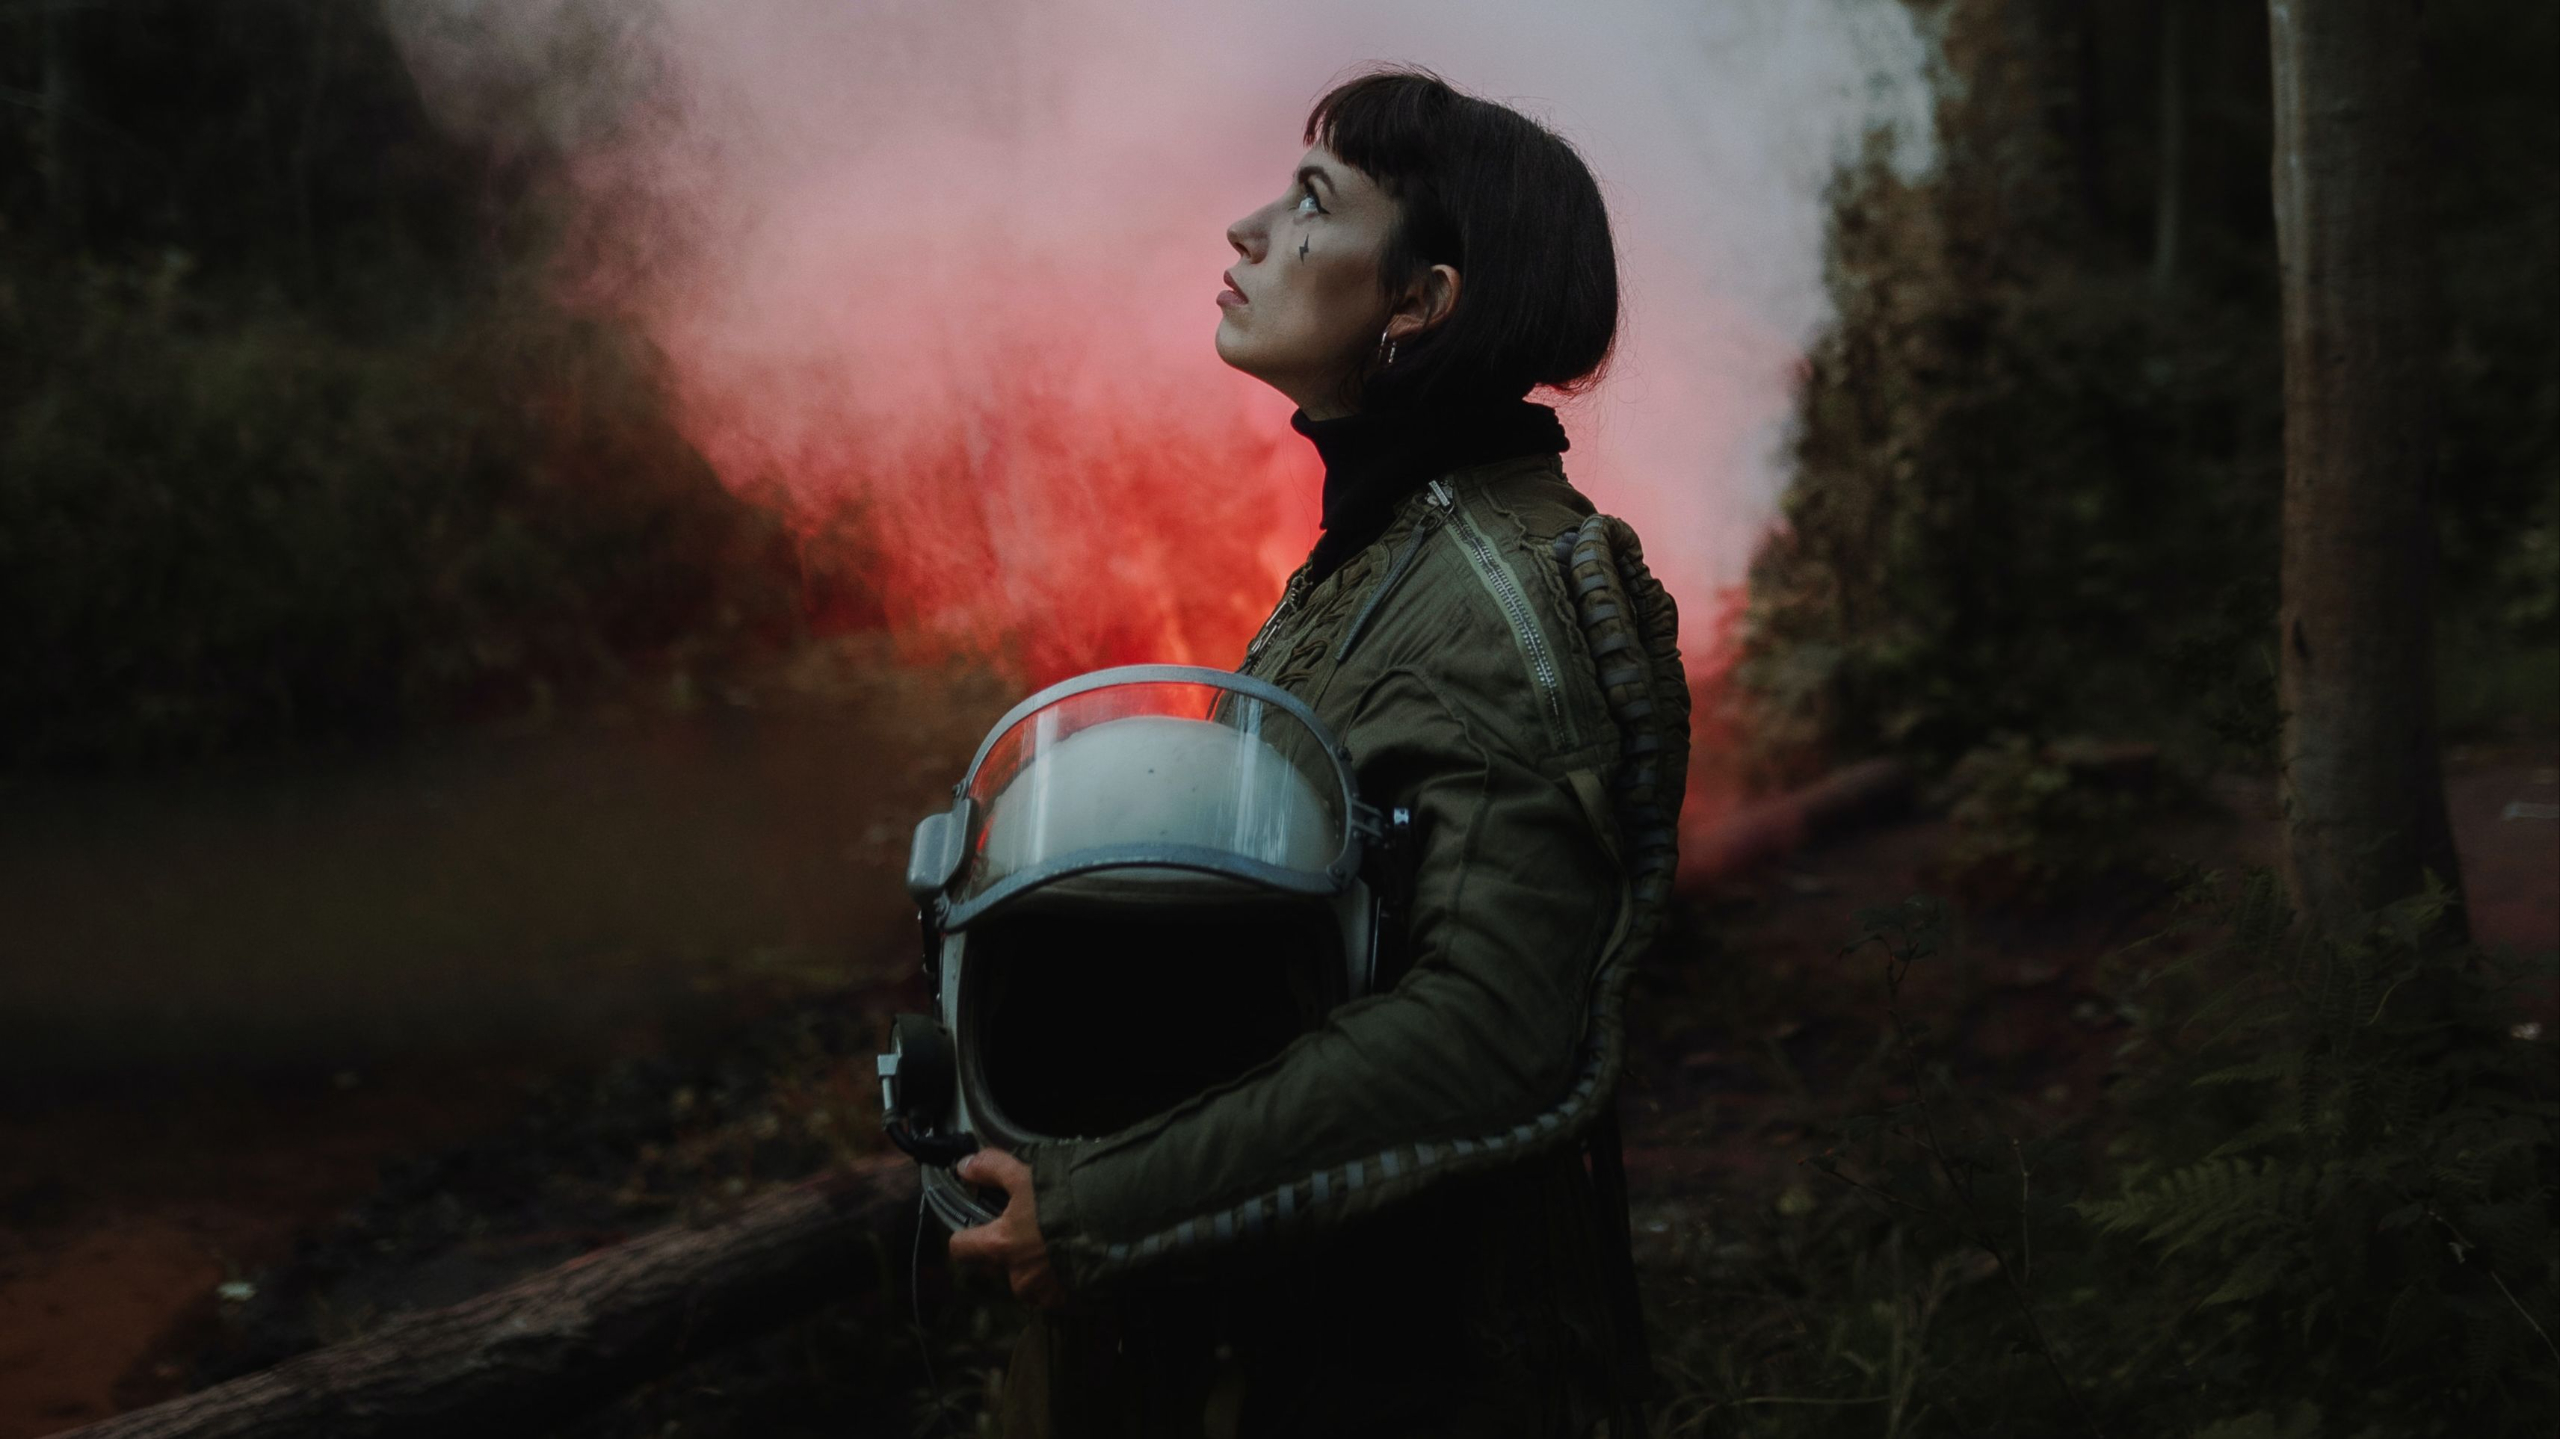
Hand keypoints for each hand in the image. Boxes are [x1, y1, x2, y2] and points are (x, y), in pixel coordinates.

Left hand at [946, 1148, 1065, 1307]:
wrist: (1117, 1225)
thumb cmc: (1064, 1198)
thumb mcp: (1025, 1175)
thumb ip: (992, 1169)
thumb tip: (965, 1166)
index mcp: (1000, 1246)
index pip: (961, 1249)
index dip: (964, 1236)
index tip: (974, 1227)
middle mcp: (1018, 1276)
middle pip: (997, 1266)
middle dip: (1006, 1251)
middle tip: (1026, 1229)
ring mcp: (1046, 1292)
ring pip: (1028, 1282)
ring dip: (1035, 1268)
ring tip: (1056, 1245)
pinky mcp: (1071, 1301)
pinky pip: (1057, 1292)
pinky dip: (1062, 1279)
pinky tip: (1076, 1258)